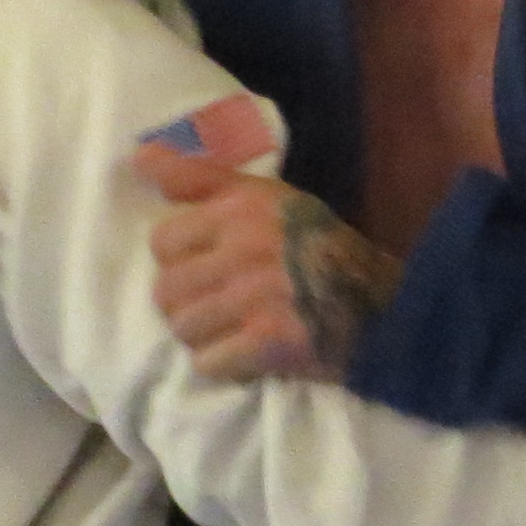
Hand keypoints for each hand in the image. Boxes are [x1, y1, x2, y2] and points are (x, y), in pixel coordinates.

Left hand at [133, 143, 400, 383]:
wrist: (387, 310)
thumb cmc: (321, 249)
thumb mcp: (269, 198)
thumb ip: (201, 179)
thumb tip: (139, 157)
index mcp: (244, 204)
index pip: (161, 242)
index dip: (183, 263)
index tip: (213, 270)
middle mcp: (247, 244)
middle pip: (166, 291)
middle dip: (191, 305)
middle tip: (226, 309)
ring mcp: (257, 295)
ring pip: (183, 328)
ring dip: (205, 339)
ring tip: (238, 332)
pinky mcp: (269, 342)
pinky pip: (208, 364)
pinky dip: (225, 368)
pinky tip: (251, 356)